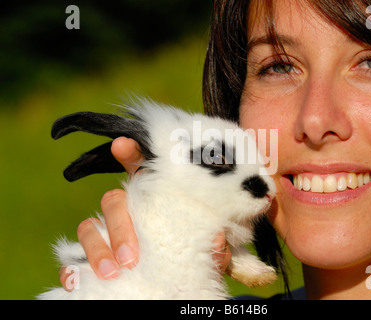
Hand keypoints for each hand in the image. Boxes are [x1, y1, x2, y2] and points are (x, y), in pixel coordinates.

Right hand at [60, 137, 230, 290]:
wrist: (175, 288)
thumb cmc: (192, 262)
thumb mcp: (208, 256)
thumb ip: (217, 250)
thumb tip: (218, 239)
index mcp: (155, 202)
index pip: (140, 171)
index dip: (130, 154)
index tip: (122, 145)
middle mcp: (127, 212)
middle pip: (112, 200)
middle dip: (119, 225)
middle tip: (132, 257)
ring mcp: (106, 234)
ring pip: (88, 226)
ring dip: (97, 248)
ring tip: (113, 272)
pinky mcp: (91, 258)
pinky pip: (74, 257)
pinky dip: (73, 268)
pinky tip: (80, 279)